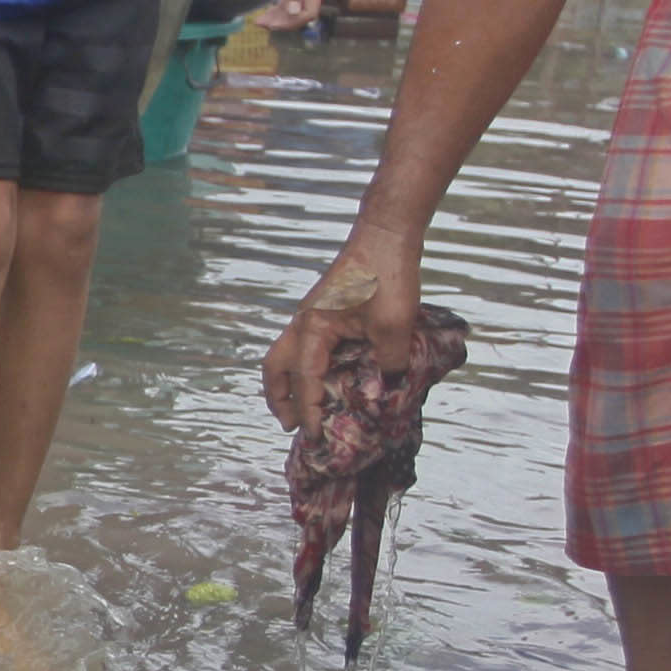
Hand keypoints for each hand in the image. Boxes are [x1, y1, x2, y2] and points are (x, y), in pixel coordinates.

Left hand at [263, 0, 325, 30]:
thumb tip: (295, 13)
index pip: (309, 12)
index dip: (292, 22)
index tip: (271, 24)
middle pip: (301, 12)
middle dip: (283, 20)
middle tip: (261, 24)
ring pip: (295, 6)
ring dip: (280, 15)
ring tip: (261, 20)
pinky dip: (280, 5)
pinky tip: (270, 9)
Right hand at [266, 228, 430, 431]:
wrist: (387, 233)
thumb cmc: (386, 273)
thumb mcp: (393, 325)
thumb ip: (390, 362)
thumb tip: (390, 386)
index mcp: (313, 328)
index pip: (305, 379)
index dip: (310, 411)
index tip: (316, 437)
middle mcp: (305, 322)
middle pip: (277, 366)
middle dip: (279, 398)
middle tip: (291, 425)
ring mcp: (314, 315)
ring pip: (289, 356)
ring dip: (293, 383)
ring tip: (307, 407)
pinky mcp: (328, 310)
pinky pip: (309, 346)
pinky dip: (311, 367)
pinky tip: (333, 377)